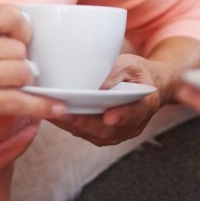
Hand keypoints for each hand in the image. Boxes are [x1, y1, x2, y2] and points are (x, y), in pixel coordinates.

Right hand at [0, 4, 65, 132]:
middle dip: (21, 59)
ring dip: (23, 79)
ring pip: (22, 71)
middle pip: (18, 48)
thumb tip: (8, 34)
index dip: (22, 27)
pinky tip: (55, 107)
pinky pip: (17, 102)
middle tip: (11, 67)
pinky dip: (40, 106)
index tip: (20, 37)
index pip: (10, 14)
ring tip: (13, 83)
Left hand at [49, 54, 170, 145]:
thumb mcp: (132, 64)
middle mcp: (132, 125)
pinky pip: (87, 133)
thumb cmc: (138, 74)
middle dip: (82, 122)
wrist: (148, 87)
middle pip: (106, 129)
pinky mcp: (104, 135)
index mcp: (145, 104)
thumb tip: (99, 84)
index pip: (134, 113)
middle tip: (62, 113)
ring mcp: (118, 134)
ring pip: (93, 134)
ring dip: (72, 125)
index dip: (121, 116)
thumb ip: (117, 73)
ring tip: (51, 113)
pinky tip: (55, 115)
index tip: (108, 117)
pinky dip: (71, 125)